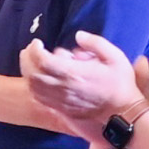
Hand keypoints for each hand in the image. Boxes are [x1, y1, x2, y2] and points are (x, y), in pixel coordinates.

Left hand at [21, 30, 148, 125]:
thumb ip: (95, 43)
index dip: (35, 50)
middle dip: (27, 58)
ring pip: (33, 86)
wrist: (122, 113)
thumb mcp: (115, 57)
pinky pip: (38, 96)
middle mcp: (62, 87)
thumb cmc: (120, 84)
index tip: (38, 42)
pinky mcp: (60, 107)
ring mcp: (60, 99)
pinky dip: (33, 85)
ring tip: (32, 61)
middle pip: (32, 73)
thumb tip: (78, 36)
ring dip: (28, 72)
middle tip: (31, 49)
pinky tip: (38, 78)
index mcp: (74, 73)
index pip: (43, 60)